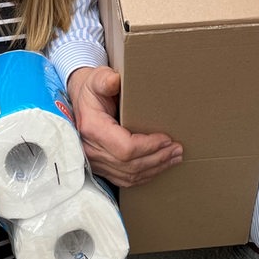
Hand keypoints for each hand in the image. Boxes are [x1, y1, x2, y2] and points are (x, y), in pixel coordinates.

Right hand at [67, 66, 181, 186]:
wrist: (80, 101)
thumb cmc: (92, 89)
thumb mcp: (96, 79)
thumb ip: (104, 79)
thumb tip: (114, 81)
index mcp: (92, 128)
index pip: (125, 148)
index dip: (149, 146)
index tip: (166, 138)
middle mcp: (91, 150)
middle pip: (130, 165)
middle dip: (158, 158)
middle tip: (178, 149)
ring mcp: (95, 162)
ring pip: (130, 175)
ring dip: (155, 168)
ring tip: (174, 158)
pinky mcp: (101, 167)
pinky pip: (125, 179)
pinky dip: (145, 175)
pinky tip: (159, 167)